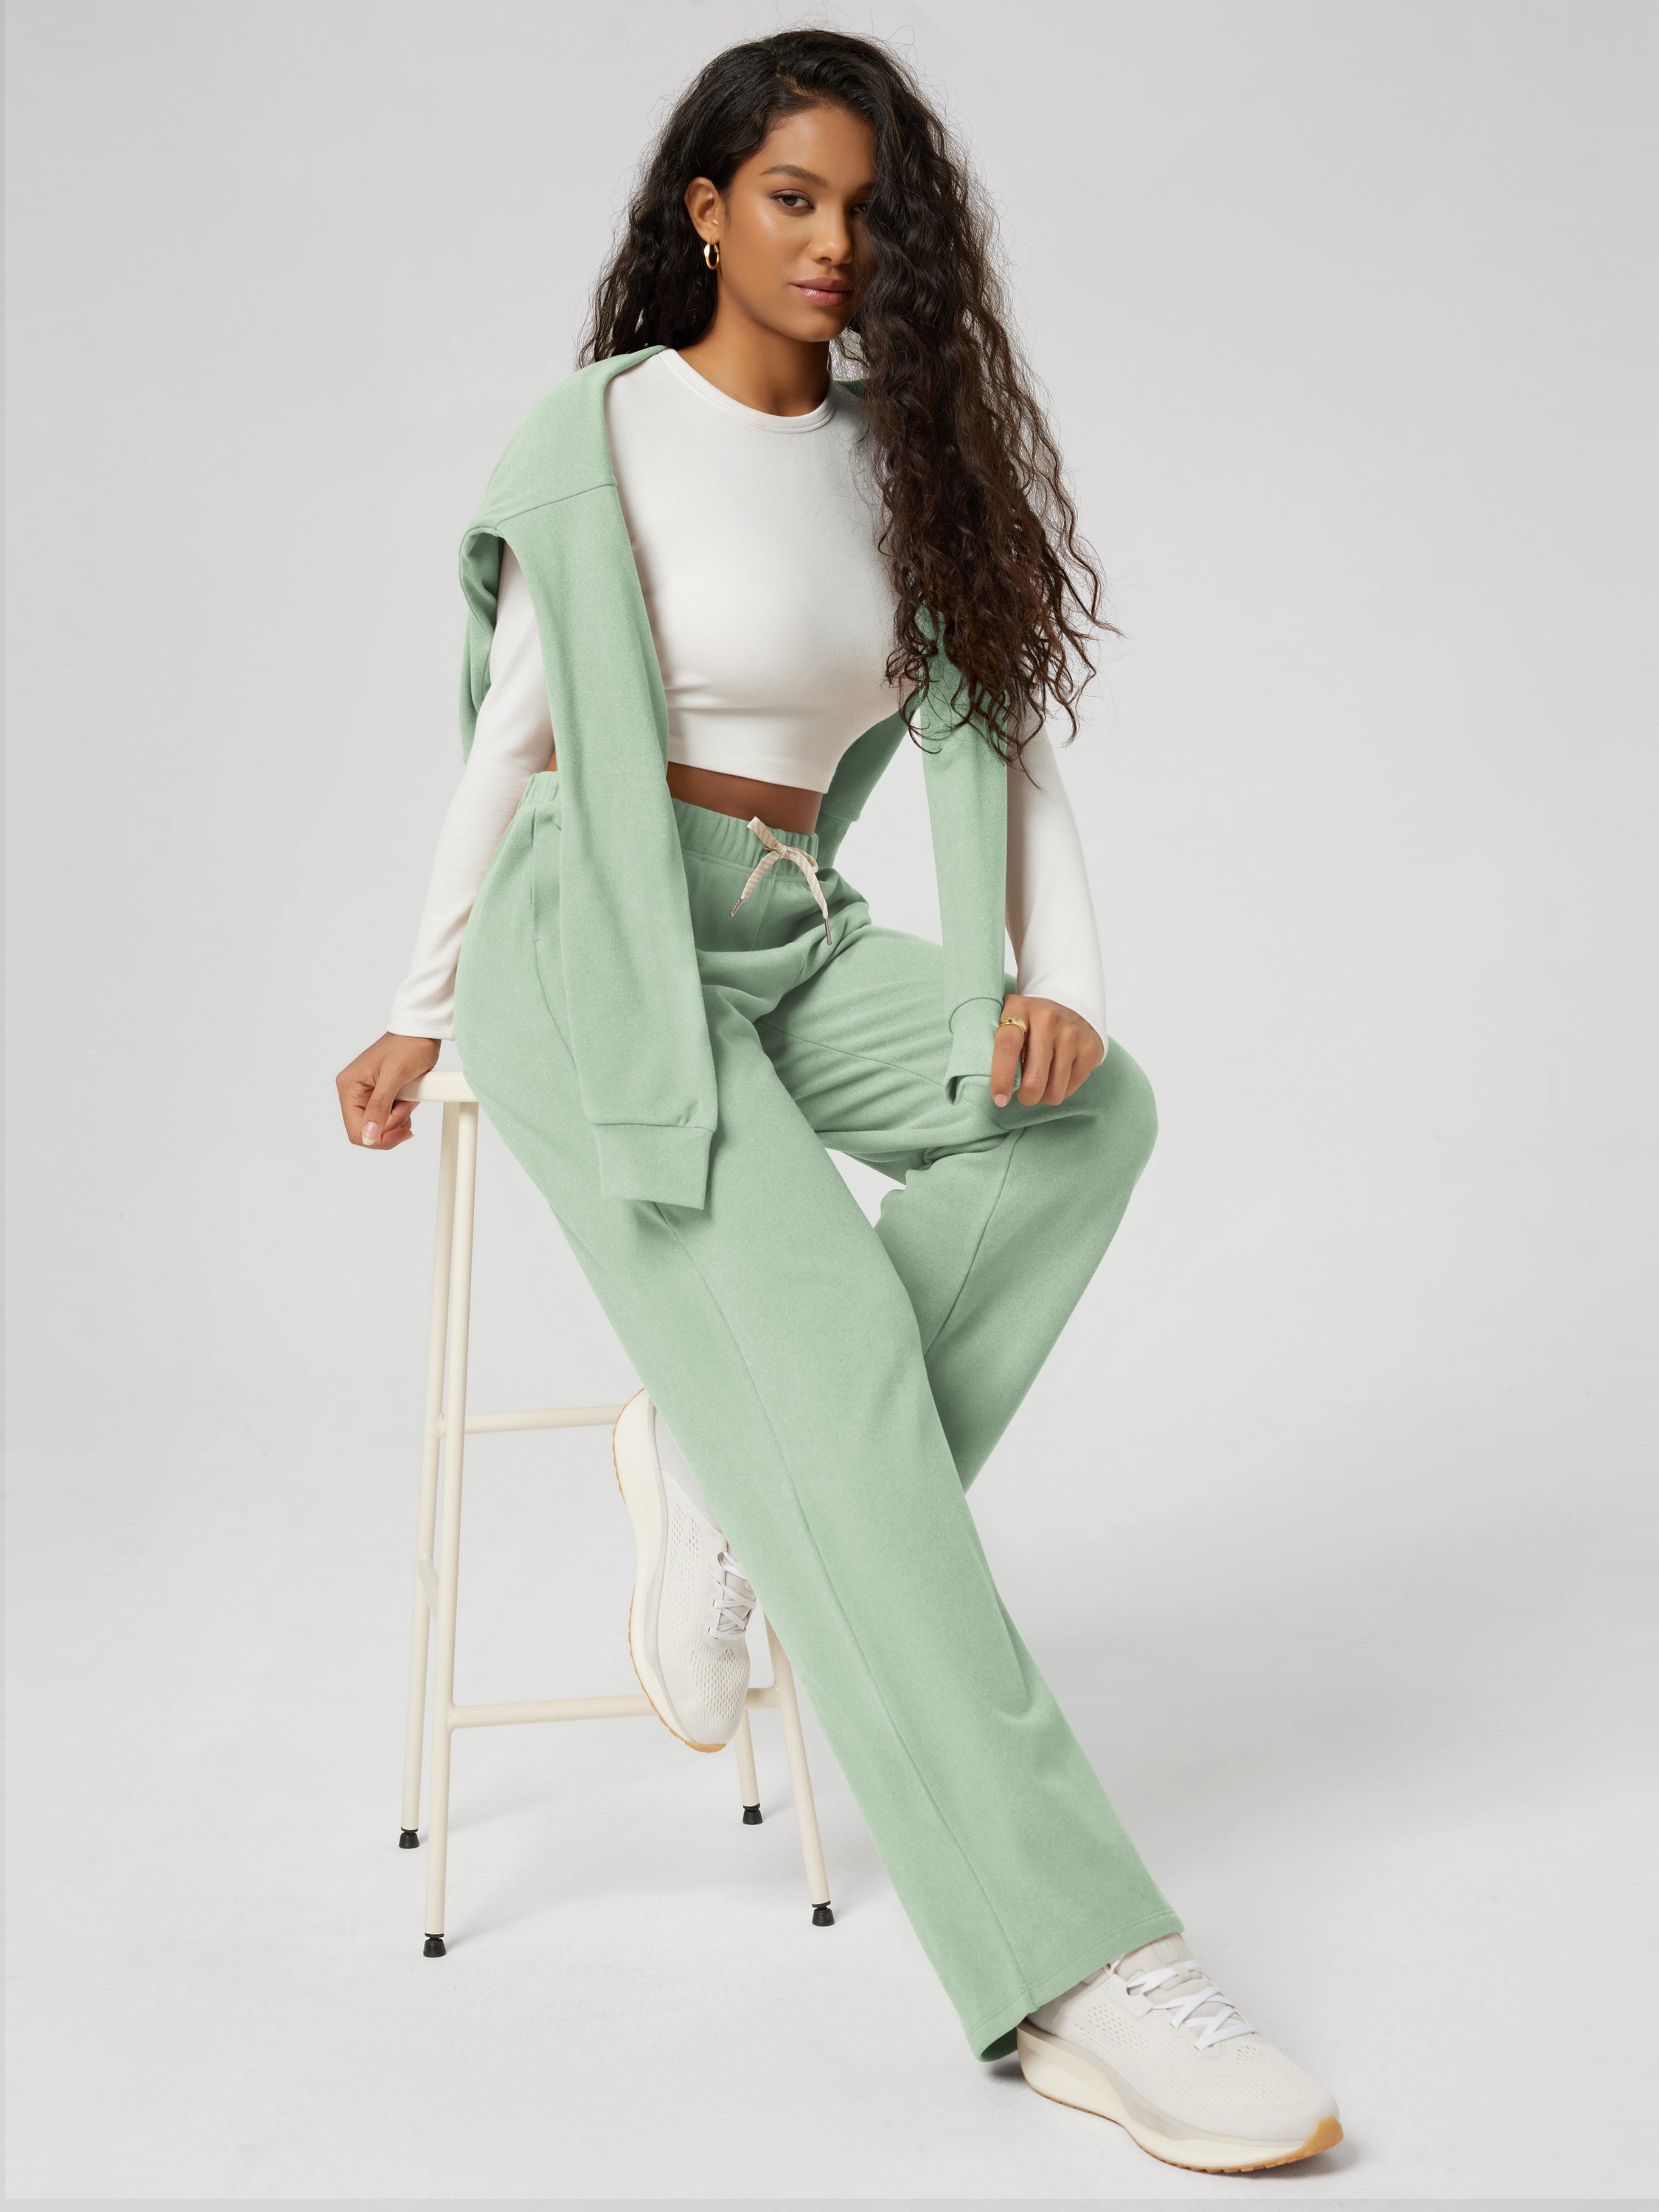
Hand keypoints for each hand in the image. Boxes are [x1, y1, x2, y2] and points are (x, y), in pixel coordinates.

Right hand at [336, 1031, 440, 1150]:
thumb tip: (369, 1135)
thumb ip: (379, 1106)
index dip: (379, 1138)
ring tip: (410, 1099)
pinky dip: (402, 1115)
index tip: (402, 1130)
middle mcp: (354, 1093)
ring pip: (380, 1127)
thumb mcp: (394, 1075)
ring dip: (399, 1120)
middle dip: (391, 1126)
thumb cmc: (408, 1046)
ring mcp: (367, 1095)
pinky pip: (388, 1118)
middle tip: (407, 1105)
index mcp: (349, 1087)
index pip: (356, 1130)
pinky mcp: (380, 1096)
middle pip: (368, 1132)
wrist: (421, 1033)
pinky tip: (410, 1100)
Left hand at [990, 994, 1104, 1107]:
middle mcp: (1049, 1019)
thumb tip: (986, 1084)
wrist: (1070, 1004)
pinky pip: (1071, 1089)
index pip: (1007, 1047)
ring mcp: (1073, 1034)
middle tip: (1023, 1094)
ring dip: (1043, 1095)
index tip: (999, 1099)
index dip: (1001, 1078)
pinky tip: (1058, 1073)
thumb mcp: (1009, 1020)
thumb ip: (996, 1045)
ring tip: (1041, 1081)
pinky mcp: (1091, 1048)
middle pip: (1033, 1079)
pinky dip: (1061, 1089)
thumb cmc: (1029, 1022)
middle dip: (1026, 1097)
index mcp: (1020, 1009)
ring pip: (1054, 1090)